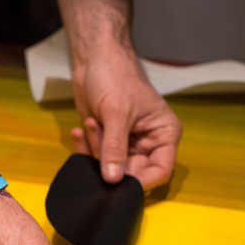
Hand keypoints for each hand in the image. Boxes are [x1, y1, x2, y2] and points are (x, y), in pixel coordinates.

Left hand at [71, 51, 181, 189]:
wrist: (94, 61)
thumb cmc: (116, 77)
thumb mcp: (117, 114)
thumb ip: (115, 148)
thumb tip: (113, 179)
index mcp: (164, 133)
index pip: (161, 170)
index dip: (142, 181)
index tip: (119, 184)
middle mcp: (149, 142)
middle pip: (132, 173)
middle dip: (111, 163)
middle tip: (98, 146)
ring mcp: (126, 143)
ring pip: (110, 167)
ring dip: (95, 150)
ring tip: (92, 123)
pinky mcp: (106, 141)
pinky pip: (95, 157)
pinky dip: (86, 147)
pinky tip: (80, 129)